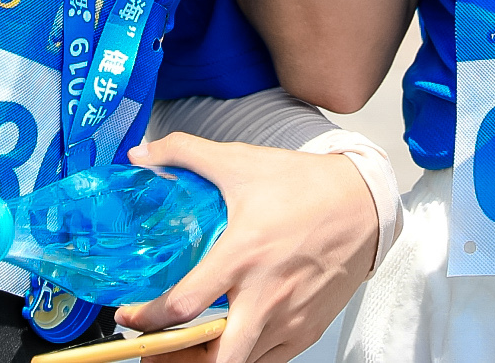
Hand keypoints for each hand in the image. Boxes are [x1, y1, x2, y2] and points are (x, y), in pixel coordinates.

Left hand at [115, 134, 376, 362]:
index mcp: (243, 255)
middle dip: (177, 361)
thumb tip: (141, 155)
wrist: (364, 204)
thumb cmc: (304, 186)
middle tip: (154, 350)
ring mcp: (289, 318)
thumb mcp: (240, 162)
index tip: (130, 316)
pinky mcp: (307, 330)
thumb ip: (185, 153)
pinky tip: (227, 342)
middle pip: (216, 359)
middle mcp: (266, 296)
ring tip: (185, 349)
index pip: (186, 305)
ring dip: (208, 361)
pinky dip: (243, 357)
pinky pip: (269, 361)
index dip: (149, 319)